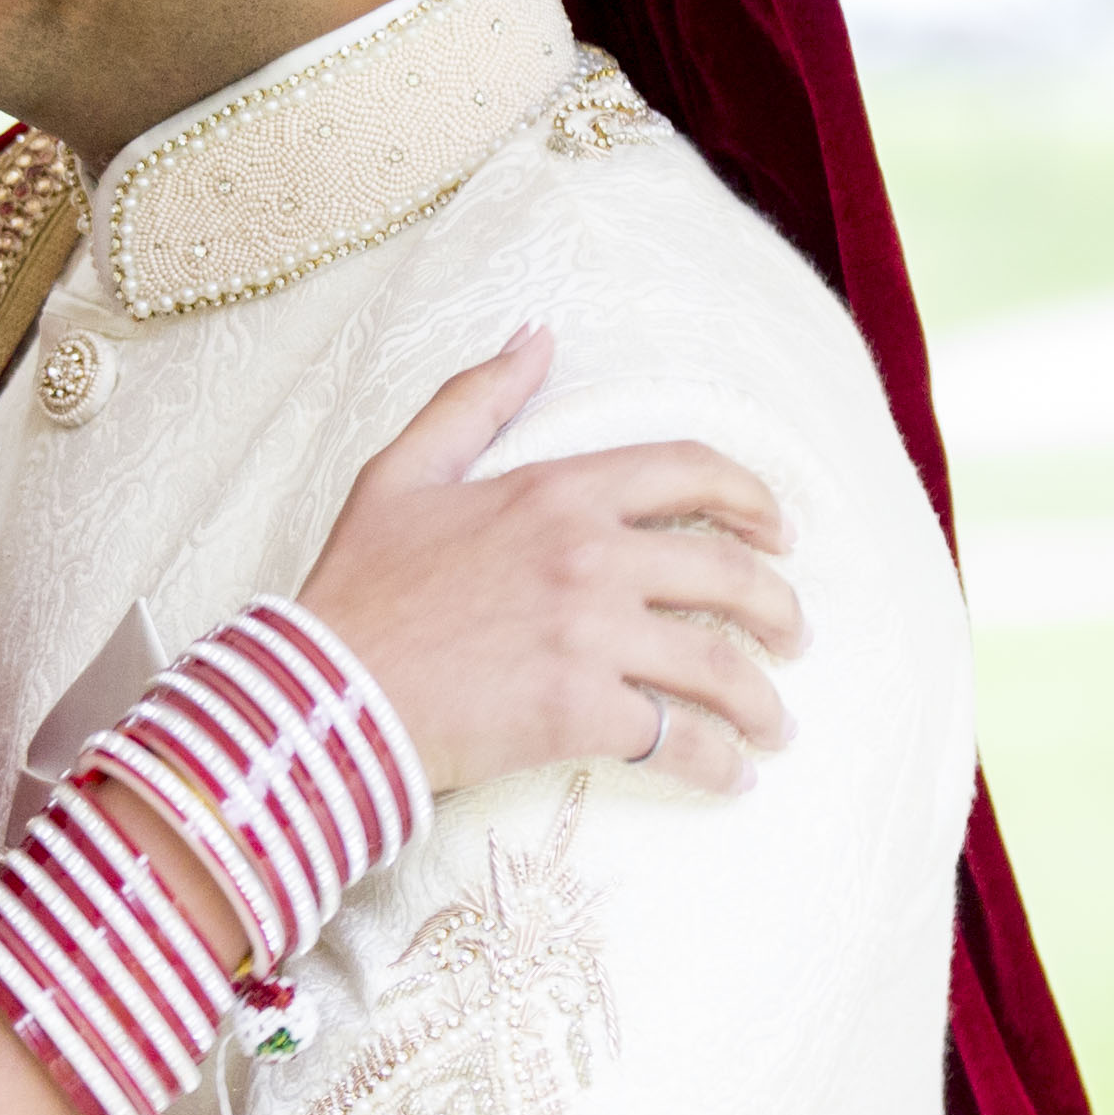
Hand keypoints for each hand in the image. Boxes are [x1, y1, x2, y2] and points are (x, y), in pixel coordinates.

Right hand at [296, 332, 801, 796]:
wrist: (321, 691)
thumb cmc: (359, 586)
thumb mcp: (404, 471)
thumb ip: (474, 399)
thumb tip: (536, 337)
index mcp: (557, 490)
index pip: (690, 473)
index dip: (752, 499)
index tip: (782, 532)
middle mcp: (589, 555)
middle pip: (727, 573)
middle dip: (778, 609)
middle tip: (793, 635)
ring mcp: (590, 636)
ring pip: (718, 665)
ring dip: (761, 699)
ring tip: (777, 723)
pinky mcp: (579, 713)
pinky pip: (678, 739)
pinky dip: (717, 764)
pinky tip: (732, 777)